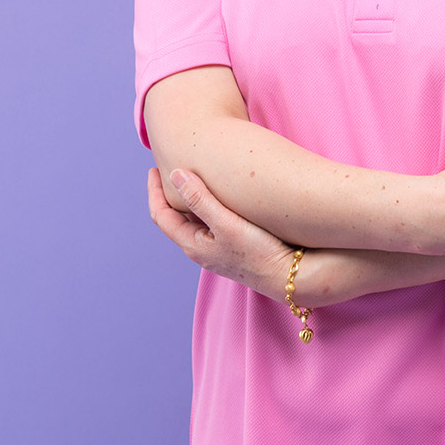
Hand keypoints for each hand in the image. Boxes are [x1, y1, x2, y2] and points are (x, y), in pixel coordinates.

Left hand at [147, 166, 296, 298]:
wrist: (289, 277)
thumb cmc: (259, 252)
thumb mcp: (227, 223)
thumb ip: (200, 199)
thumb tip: (175, 174)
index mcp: (192, 244)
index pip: (161, 215)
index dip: (154, 191)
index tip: (154, 169)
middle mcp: (200, 248)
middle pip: (175, 217)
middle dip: (169, 193)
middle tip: (170, 168)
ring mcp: (216, 249)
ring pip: (193, 220)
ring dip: (189, 199)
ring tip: (192, 177)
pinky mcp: (232, 247)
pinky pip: (210, 223)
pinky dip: (206, 205)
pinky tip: (219, 195)